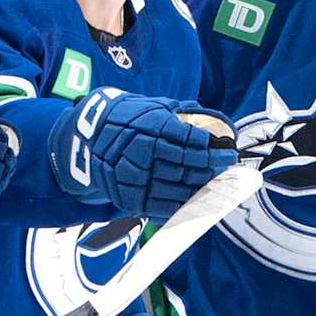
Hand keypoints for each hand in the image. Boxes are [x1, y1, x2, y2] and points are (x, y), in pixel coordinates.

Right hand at [50, 89, 237, 218]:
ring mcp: (134, 178)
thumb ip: (182, 115)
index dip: (213, 150)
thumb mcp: (151, 107)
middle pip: (188, 167)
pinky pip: (164, 208)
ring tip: (222, 188)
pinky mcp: (129, 198)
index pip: (190, 142)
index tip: (228, 152)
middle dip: (213, 169)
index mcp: (150, 127)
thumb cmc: (126, 120)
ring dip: (205, 191)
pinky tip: (202, 203)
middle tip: (229, 170)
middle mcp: (142, 153)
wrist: (85, 139)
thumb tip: (216, 121)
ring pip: (179, 189)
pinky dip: (186, 207)